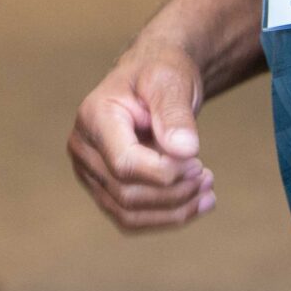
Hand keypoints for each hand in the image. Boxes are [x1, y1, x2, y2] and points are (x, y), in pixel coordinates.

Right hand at [68, 38, 216, 232]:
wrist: (154, 81)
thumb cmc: (160, 74)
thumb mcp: (170, 81)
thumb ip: (175, 113)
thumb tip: (185, 150)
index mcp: (93, 117)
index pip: (125, 164)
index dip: (165, 173)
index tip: (198, 162)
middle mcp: (83, 148)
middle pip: (126, 194)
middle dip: (174, 193)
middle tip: (207, 177)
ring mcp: (89, 171)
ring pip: (127, 214)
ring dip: (172, 211)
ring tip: (207, 193)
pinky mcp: (103, 188)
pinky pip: (131, 217)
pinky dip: (165, 216)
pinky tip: (196, 203)